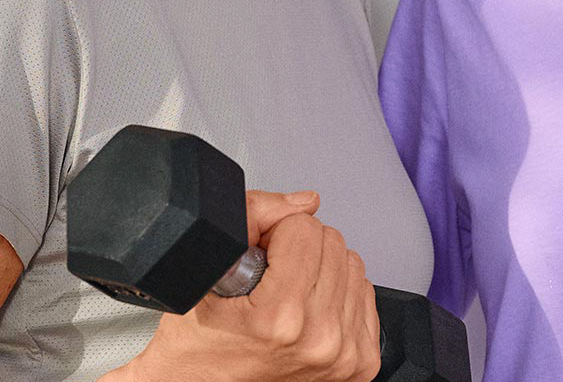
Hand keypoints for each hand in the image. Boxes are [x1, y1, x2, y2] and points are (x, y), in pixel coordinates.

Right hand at [112, 190, 380, 381]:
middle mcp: (321, 339)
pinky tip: (309, 307)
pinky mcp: (360, 362)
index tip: (257, 258)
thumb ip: (253, 218)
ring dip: (321, 269)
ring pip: (352, 264)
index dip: (273, 234)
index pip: (304, 227)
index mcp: (281, 317)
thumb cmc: (197, 344)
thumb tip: (307, 201)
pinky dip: (338, 293)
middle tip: (269, 277)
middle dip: (298, 248)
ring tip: (287, 294)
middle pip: (332, 242)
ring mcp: (345, 354)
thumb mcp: (203, 274)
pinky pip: (365, 294)